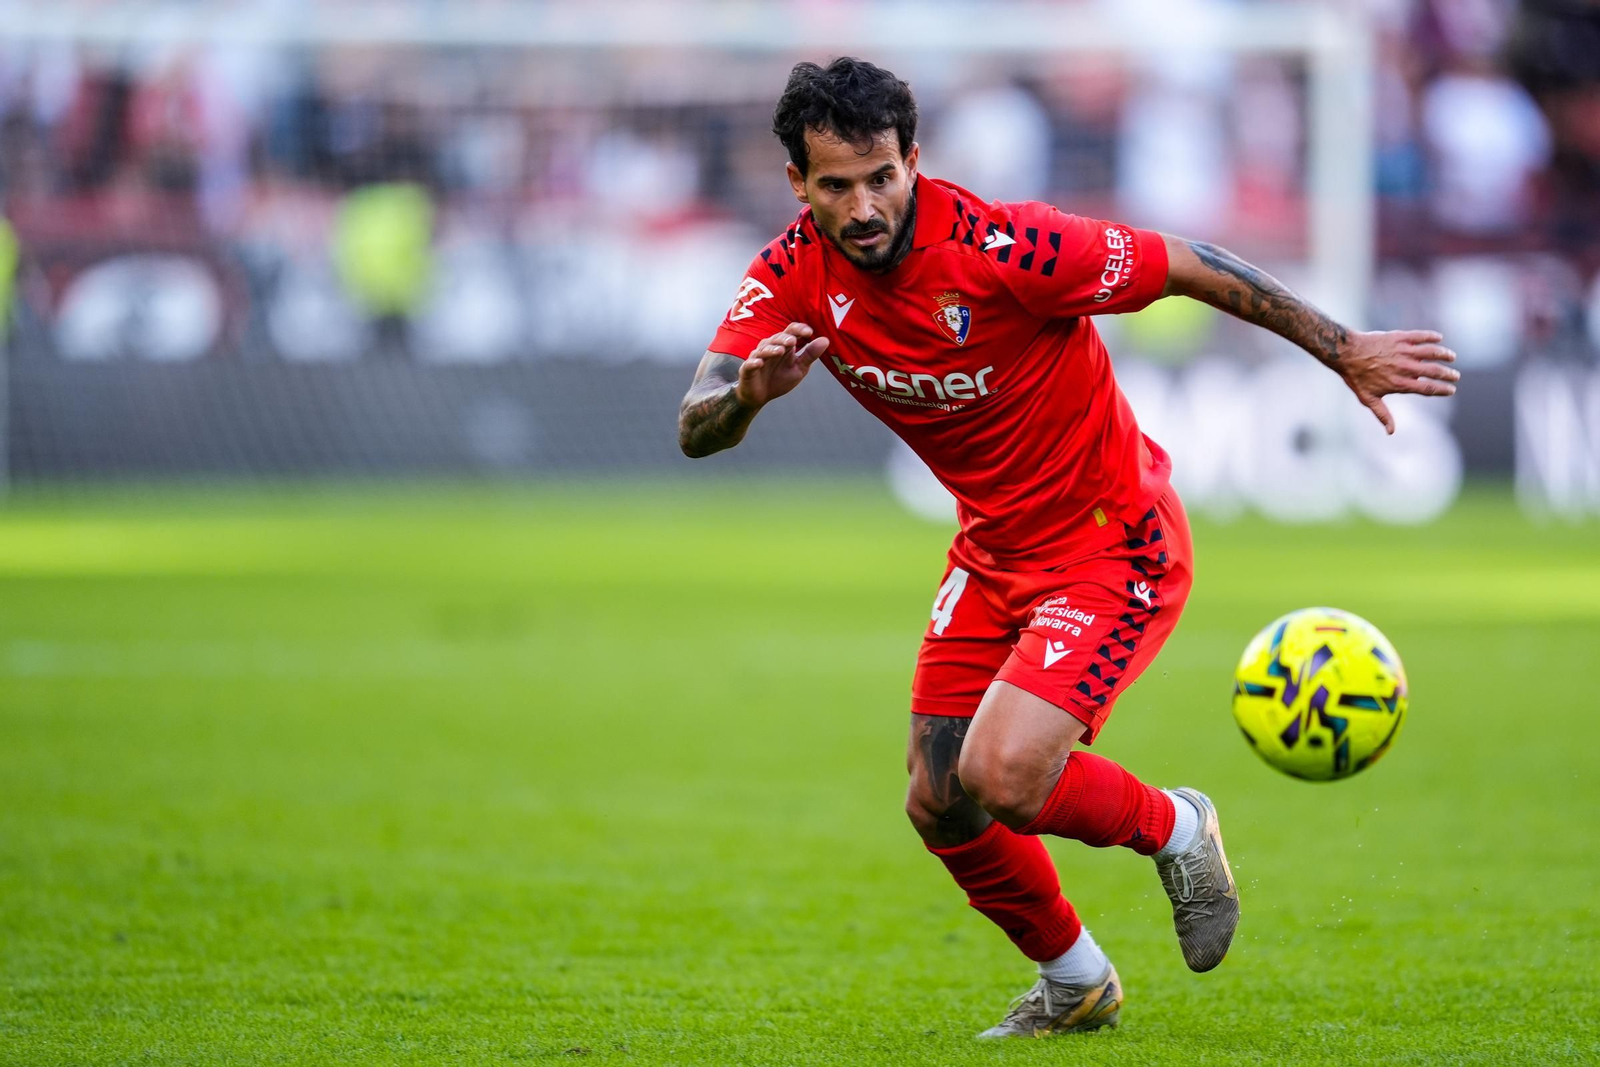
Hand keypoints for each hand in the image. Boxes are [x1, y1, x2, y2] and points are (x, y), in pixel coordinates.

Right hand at [734, 322, 829, 408]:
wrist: (760, 396)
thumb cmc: (779, 379)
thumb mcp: (798, 368)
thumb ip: (810, 355)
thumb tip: (825, 340)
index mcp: (784, 345)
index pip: (791, 331)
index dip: (799, 329)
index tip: (810, 332)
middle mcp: (770, 347)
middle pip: (777, 338)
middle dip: (785, 339)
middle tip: (793, 341)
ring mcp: (757, 357)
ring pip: (764, 349)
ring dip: (772, 349)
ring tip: (780, 351)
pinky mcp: (747, 369)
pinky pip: (750, 364)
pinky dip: (754, 362)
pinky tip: (759, 363)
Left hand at [1335, 330, 1458, 434]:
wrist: (1346, 353)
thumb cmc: (1356, 377)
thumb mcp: (1368, 399)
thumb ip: (1382, 414)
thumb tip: (1391, 432)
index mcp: (1399, 384)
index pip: (1428, 388)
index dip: (1442, 390)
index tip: (1452, 390)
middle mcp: (1404, 368)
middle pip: (1434, 371)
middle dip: (1448, 374)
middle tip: (1455, 376)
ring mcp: (1403, 351)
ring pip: (1431, 352)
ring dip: (1444, 354)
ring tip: (1451, 357)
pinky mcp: (1399, 337)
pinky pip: (1420, 336)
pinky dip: (1432, 336)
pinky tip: (1439, 338)